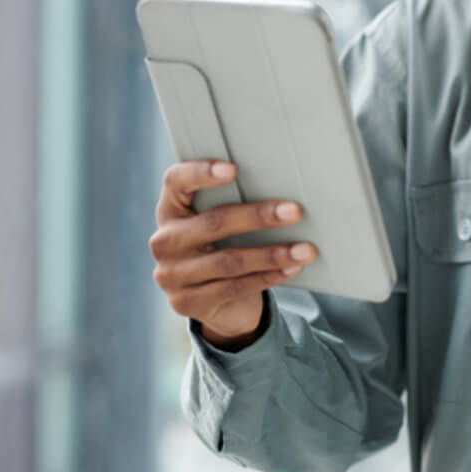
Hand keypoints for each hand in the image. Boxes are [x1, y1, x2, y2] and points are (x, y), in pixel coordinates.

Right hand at [149, 159, 316, 349]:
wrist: (217, 302)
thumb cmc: (226, 247)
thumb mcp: (223, 225)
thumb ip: (237, 205)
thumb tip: (286, 198)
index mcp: (171, 209)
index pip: (175, 181)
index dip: (200, 173)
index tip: (233, 169)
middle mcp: (165, 240)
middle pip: (214, 223)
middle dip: (259, 217)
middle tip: (295, 211)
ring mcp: (172, 275)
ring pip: (229, 260)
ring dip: (273, 254)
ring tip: (305, 250)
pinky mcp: (187, 302)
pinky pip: (234, 287)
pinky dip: (268, 277)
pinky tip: (292, 269)